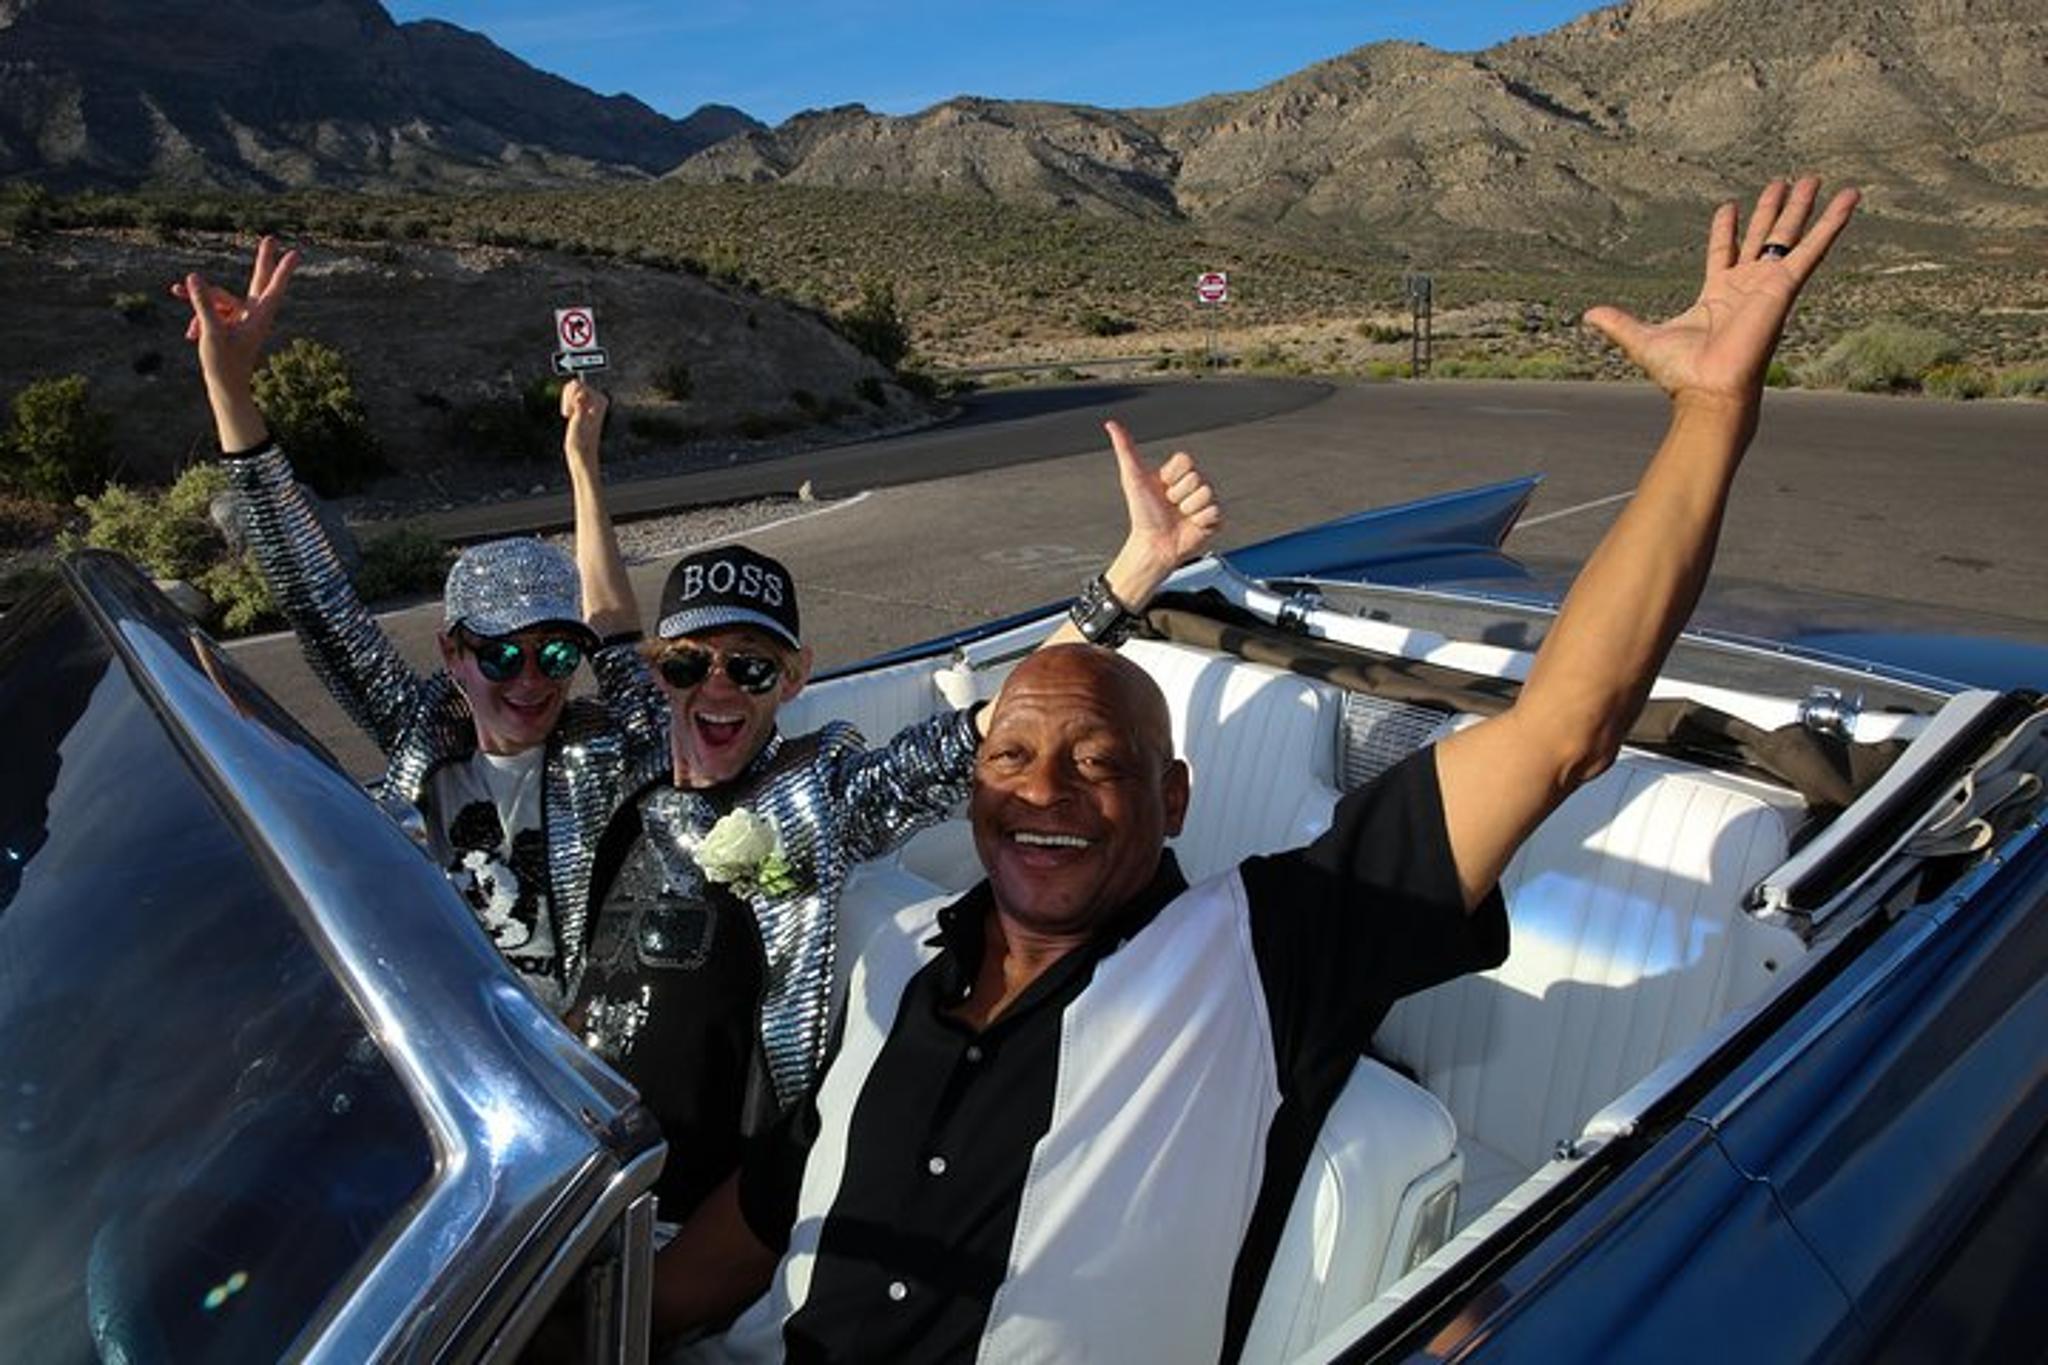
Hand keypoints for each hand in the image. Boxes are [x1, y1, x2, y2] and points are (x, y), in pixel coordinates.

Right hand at [171, 235, 298, 399]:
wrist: (225, 388)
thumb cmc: (224, 364)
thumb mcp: (211, 332)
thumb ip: (203, 303)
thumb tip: (194, 276)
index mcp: (258, 317)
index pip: (272, 287)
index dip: (282, 269)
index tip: (295, 253)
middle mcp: (253, 315)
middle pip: (258, 281)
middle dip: (262, 260)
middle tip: (271, 239)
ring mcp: (241, 319)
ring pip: (220, 299)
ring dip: (199, 303)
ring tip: (174, 291)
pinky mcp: (229, 325)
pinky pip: (212, 312)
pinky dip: (200, 320)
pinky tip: (190, 334)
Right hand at [561, 377, 609, 471]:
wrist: (582, 453)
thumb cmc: (581, 441)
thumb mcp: (578, 423)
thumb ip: (580, 407)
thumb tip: (579, 396)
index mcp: (600, 401)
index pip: (579, 385)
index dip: (570, 397)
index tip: (571, 412)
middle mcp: (598, 399)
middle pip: (575, 384)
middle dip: (567, 397)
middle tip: (570, 414)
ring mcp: (591, 402)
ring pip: (571, 389)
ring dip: (566, 400)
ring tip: (569, 415)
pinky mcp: (584, 406)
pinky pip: (570, 395)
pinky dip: (566, 403)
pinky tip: (569, 415)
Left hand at [1105, 418, 1221, 581]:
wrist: (1154, 544)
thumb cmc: (1143, 514)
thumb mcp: (1133, 478)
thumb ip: (1125, 449)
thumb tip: (1112, 425)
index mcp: (1177, 473)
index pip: (1186, 460)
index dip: (1172, 475)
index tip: (1162, 487)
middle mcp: (1192, 485)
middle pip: (1196, 477)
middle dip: (1178, 494)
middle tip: (1169, 505)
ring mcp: (1204, 501)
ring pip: (1206, 494)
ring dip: (1188, 508)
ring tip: (1179, 515)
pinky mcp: (1213, 518)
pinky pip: (1214, 511)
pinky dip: (1199, 520)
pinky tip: (1190, 524)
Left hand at [1584, 178, 1858, 409]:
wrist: (1709, 390)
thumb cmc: (1682, 374)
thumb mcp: (1641, 340)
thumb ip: (1618, 324)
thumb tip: (1588, 315)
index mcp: (1716, 295)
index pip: (1723, 252)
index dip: (1726, 230)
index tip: (1729, 206)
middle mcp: (1746, 286)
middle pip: (1763, 237)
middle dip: (1773, 210)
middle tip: (1786, 180)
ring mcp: (1768, 284)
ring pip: (1789, 236)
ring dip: (1803, 208)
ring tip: (1815, 177)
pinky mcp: (1786, 286)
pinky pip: (1814, 248)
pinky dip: (1833, 224)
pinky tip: (1849, 199)